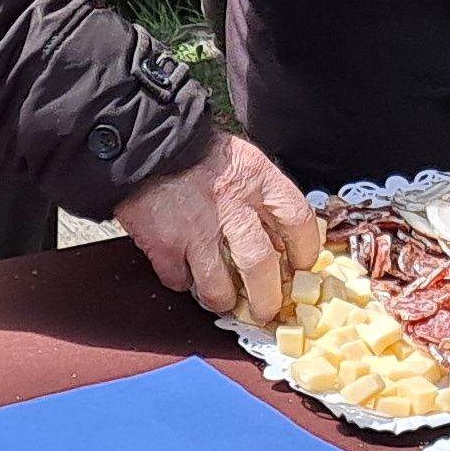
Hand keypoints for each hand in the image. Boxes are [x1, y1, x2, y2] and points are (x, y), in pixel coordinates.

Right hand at [114, 133, 323, 323]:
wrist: (144, 141)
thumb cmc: (194, 151)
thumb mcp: (240, 160)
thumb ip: (261, 196)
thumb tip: (279, 241)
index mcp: (257, 177)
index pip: (298, 221)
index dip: (305, 251)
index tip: (302, 267)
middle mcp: (231, 205)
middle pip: (262, 267)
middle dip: (266, 299)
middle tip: (266, 310)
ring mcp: (196, 228)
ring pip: (219, 288)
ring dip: (223, 301)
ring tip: (224, 300)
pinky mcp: (165, 244)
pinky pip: (180, 281)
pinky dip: (183, 282)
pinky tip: (184, 272)